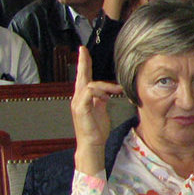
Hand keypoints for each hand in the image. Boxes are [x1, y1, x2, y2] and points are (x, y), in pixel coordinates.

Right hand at [70, 47, 123, 173]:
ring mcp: (77, 103)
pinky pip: (89, 92)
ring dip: (105, 86)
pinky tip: (107, 98)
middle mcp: (78, 98)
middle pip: (81, 77)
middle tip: (83, 50)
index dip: (84, 65)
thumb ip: (101, 100)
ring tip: (116, 91)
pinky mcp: (80, 108)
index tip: (84, 53)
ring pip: (89, 84)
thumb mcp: (101, 111)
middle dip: (83, 62)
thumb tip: (106, 93)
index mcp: (84, 98)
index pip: (84, 78)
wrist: (92, 144)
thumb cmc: (96, 130)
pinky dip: (100, 92)